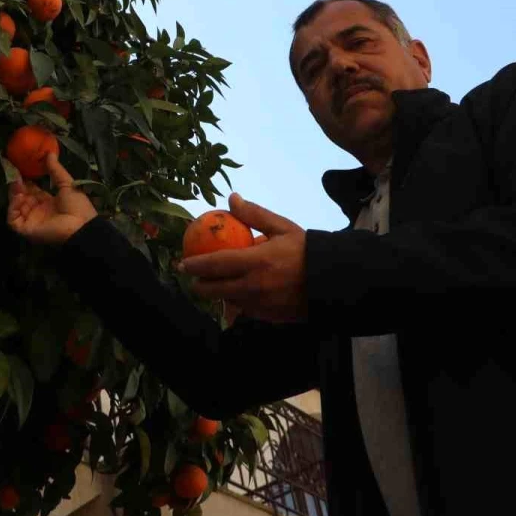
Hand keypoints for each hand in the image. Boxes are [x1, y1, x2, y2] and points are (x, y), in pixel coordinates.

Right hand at [7, 152, 97, 245]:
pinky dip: (13, 208)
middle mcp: (39, 212)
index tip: (22, 170)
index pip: (33, 191)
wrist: (81, 225)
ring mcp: (32, 221)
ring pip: (16, 207)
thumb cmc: (77, 206)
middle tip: (16, 174)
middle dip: (18, 186)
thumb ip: (56, 170)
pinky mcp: (26, 229)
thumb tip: (50, 153)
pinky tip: (18, 197)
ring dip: (14, 195)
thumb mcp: (66, 184)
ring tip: (16, 183)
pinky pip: (13, 220)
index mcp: (49, 203)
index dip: (27, 182)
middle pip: (23, 198)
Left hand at [181, 193, 307, 322]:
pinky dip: (239, 302)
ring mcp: (261, 305)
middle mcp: (254, 287)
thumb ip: (255, 215)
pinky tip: (240, 292)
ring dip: (220, 293)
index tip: (182, 263)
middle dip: (199, 285)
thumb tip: (232, 198)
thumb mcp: (283, 227)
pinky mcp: (268, 317)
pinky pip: (245, 310)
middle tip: (193, 277)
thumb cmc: (307, 251)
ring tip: (217, 283)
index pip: (215, 265)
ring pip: (228, 301)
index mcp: (256, 262)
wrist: (334, 281)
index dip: (194, 265)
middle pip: (214, 289)